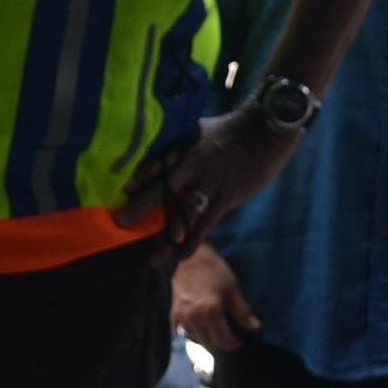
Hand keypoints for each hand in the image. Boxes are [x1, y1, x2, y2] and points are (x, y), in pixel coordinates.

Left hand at [119, 108, 296, 263]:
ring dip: (165, 239)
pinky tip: (182, 255)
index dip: (139, 178)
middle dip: (140, 209)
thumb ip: (185, 143)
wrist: (265, 131)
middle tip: (121, 223)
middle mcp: (190, 166)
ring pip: (181, 216)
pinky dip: (192, 241)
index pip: (155, 163)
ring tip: (153, 258)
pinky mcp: (225, 197)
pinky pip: (204, 225)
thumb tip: (170, 153)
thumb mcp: (202, 129)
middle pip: (161, 191)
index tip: (123, 191)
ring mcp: (207, 183)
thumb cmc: (235, 129)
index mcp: (183, 147)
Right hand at [172, 245, 260, 351]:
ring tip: (217, 333)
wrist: (192, 256)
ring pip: (196, 339)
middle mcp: (194, 317)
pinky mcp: (174, 313)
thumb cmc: (215, 271)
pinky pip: (183, 332)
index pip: (224, 339)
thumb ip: (242, 312)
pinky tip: (201, 327)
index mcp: (210, 312)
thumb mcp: (233, 289)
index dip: (234, 343)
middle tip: (230, 339)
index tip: (240, 341)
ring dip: (208, 340)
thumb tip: (255, 328)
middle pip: (210, 343)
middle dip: (222, 343)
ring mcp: (182, 316)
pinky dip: (192, 333)